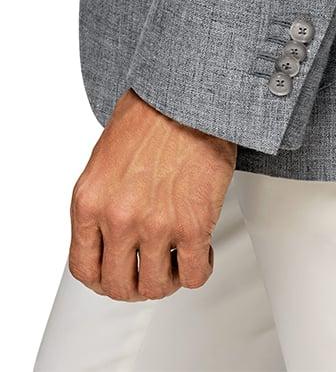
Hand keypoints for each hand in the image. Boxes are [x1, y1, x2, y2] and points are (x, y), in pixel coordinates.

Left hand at [69, 89, 236, 300]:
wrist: (185, 99)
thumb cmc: (150, 117)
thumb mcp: (104, 161)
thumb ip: (103, 202)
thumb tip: (110, 232)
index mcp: (90, 202)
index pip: (84, 267)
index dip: (102, 279)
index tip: (115, 276)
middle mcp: (118, 218)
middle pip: (118, 285)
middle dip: (135, 285)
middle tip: (149, 274)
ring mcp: (155, 225)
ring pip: (156, 286)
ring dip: (168, 280)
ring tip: (176, 261)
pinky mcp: (193, 225)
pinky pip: (193, 274)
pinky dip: (197, 270)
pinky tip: (200, 253)